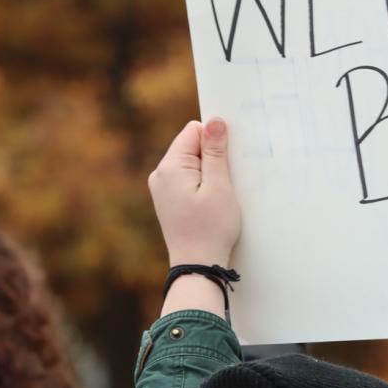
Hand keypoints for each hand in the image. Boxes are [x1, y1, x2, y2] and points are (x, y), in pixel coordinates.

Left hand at [149, 118, 239, 268]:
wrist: (197, 266)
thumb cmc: (211, 229)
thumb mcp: (220, 186)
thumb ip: (215, 151)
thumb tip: (214, 121)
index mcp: (170, 167)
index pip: (194, 131)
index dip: (215, 142)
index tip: (227, 163)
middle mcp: (160, 174)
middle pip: (191, 146)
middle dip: (212, 158)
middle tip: (224, 184)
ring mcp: (161, 188)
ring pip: (191, 164)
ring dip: (209, 174)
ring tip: (216, 198)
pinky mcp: (167, 200)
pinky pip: (187, 180)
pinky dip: (202, 186)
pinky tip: (209, 204)